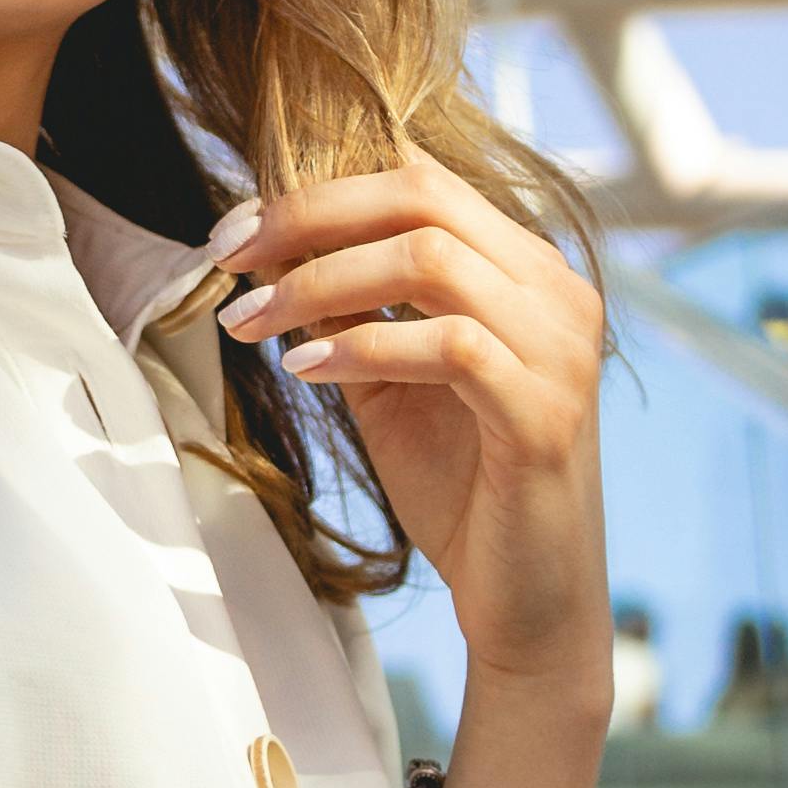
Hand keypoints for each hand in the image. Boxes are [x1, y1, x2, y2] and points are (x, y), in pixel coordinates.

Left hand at [216, 161, 610, 787]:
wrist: (528, 605)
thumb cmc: (462, 489)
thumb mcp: (392, 382)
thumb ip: (350, 313)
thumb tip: (264, 254)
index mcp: (525, 270)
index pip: (421, 181)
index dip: (318, 193)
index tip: (234, 232)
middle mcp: (555, 292)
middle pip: (423, 198)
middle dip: (309, 218)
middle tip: (228, 258)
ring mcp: (559, 349)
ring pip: (430, 260)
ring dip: (319, 284)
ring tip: (250, 322)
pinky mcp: (544, 413)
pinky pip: (448, 345)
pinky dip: (363, 347)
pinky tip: (304, 369)